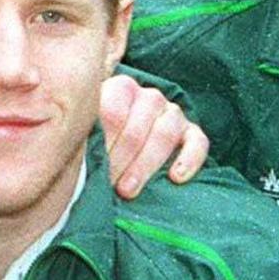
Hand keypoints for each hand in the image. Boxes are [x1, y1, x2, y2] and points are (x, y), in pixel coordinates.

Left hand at [97, 77, 206, 198]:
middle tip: (105, 184)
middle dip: (119, 161)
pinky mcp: (191, 133)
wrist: (122, 151)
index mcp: (120, 89)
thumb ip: (86, 138)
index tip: (91, 168)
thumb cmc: (97, 145)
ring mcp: (172, 113)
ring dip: (145, 165)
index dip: (103, 144)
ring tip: (126, 190)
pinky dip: (189, 159)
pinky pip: (198, 142)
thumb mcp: (85, 136)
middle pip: (137, 128)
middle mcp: (149, 97)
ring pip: (165, 133)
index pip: (113, 113)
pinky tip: (176, 177)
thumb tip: (80, 155)